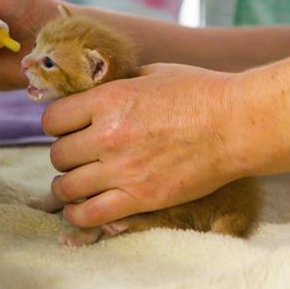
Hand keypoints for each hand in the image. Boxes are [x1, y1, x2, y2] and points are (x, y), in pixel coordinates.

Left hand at [41, 63, 244, 227]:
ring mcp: (123, 170)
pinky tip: (79, 209)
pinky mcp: (141, 198)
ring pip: (66, 186)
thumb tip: (96, 89)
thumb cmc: (200, 92)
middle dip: (65, 154)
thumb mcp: (152, 74)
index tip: (68, 127)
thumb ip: (118, 84)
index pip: (53, 119)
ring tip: (77, 183)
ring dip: (67, 185)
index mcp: (109, 100)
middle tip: (79, 155)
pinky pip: (89, 214)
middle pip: (57, 154)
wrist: (237, 125)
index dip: (58, 123)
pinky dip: (77, 214)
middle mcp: (108, 136)